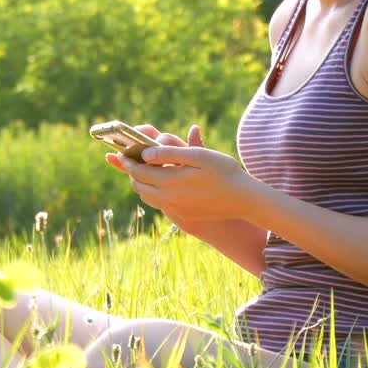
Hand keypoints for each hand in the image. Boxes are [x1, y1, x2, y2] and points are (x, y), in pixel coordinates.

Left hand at [105, 123, 255, 223]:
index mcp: (169, 182)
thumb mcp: (197, 155)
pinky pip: (161, 204)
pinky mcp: (184, 215)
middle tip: (133, 161)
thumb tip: (145, 154)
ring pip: (148, 197)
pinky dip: (155, 193)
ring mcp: (176, 209)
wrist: (244, 199)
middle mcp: (169, 199)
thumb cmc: (224, 171)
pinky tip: (164, 183)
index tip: (123, 152)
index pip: (138, 172)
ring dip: (143, 184)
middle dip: (133, 173)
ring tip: (146, 171)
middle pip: (139, 186)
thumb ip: (169, 153)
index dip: (127, 161)